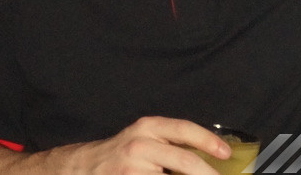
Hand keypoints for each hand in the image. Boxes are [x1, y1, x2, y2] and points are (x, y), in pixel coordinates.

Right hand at [0, 116, 229, 173]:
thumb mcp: (141, 143)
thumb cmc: (115, 157)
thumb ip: (170, 149)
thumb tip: (207, 158)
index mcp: (146, 130)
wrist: (74, 168)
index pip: (184, 131)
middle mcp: (139, 146)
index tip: (227, 154)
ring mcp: (129, 167)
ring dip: (188, 174)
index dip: (208, 143)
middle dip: (205, 174)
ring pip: (168, 174)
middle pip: (185, 163)